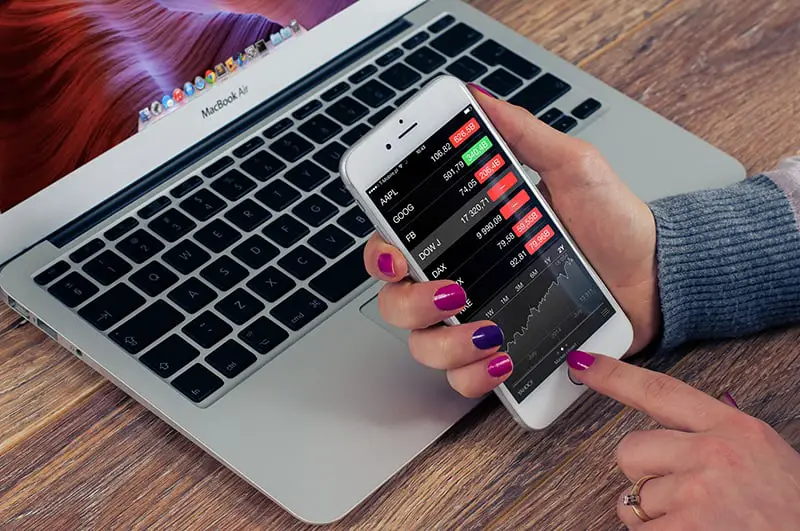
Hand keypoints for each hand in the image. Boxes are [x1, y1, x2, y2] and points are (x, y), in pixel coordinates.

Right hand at [363, 87, 659, 396]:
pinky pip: (463, 379)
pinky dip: (475, 375)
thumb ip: (523, 135)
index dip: (380, 254)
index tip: (396, 257)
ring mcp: (477, 322)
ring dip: (448, 344)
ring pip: (424, 346)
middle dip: (413, 303)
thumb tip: (478, 98)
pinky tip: (503, 359)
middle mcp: (461, 281)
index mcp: (464, 236)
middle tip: (454, 293)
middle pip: (396, 302)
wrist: (654, 275)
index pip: (396, 245)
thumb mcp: (571, 167)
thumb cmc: (613, 223)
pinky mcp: (502, 355)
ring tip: (492, 332)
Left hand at [567, 350, 799, 529]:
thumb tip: (685, 420)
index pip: (660, 391)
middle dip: (643, 475)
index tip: (582, 363)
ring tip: (698, 522)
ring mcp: (697, 493)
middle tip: (680, 495)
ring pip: (631, 498)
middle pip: (630, 449)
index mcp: (734, 429)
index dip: (615, 376)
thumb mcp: (764, 456)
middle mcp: (712, 454)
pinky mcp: (686, 530)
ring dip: (653, 516)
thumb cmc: (791, 510)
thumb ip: (719, 435)